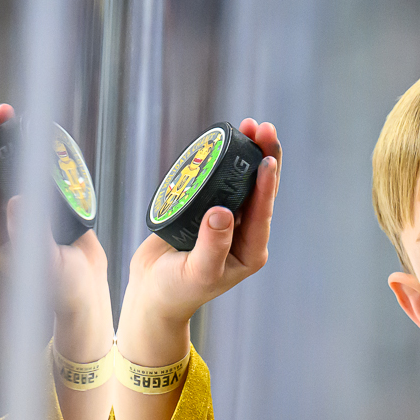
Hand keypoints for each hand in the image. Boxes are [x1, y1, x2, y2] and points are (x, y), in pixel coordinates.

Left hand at [0, 103, 110, 355]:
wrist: (85, 291)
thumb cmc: (63, 286)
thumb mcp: (47, 264)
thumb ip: (31, 234)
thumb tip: (15, 199)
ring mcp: (16, 207)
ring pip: (4, 165)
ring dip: (4, 137)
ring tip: (5, 110)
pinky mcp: (37, 201)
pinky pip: (29, 168)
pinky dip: (27, 145)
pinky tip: (28, 125)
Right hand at [122, 118, 280, 331]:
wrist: (151, 293)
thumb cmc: (175, 290)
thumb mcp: (196, 272)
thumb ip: (211, 245)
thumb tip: (223, 212)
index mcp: (250, 250)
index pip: (263, 211)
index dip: (267, 183)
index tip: (268, 158)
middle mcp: (243, 233)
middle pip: (259, 189)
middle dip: (264, 157)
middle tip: (263, 128)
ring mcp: (225, 220)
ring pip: (241, 181)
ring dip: (246, 153)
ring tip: (249, 126)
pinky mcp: (205, 210)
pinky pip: (217, 181)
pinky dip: (222, 160)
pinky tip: (223, 141)